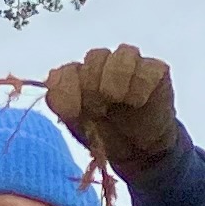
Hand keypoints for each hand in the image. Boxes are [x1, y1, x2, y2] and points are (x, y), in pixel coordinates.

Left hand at [46, 45, 180, 178]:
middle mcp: (103, 65)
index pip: (66, 70)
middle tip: (98, 110)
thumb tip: (48, 83)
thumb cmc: (105, 135)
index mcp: (78, 76)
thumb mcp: (77, 126)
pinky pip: (148, 67)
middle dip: (93, 85)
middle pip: (95, 57)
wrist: (138, 151)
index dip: (66, 88)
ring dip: (115, 77)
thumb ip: (60, 103)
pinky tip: (137, 102)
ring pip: (123, 53)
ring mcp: (131, 65)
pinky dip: (140, 84)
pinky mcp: (156, 71)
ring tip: (116, 99)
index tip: (71, 113)